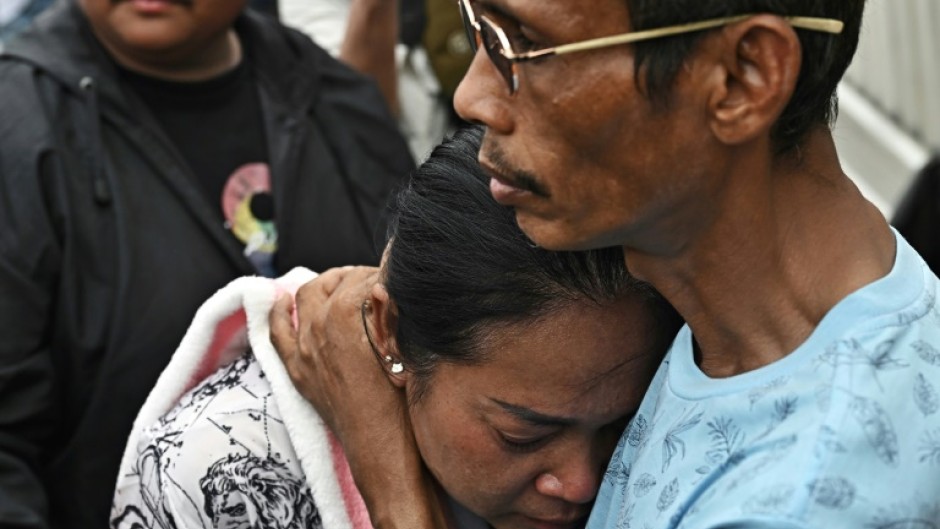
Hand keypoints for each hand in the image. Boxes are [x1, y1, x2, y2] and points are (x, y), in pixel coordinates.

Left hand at [269, 266, 448, 528]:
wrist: (384, 448)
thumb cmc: (402, 400)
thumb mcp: (403, 345)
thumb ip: (390, 309)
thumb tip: (383, 283)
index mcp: (344, 315)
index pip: (361, 277)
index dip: (381, 274)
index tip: (394, 278)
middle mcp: (316, 328)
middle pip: (331, 281)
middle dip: (353, 276)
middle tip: (374, 282)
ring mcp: (303, 349)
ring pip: (304, 297)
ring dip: (324, 286)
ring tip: (343, 287)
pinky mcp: (298, 370)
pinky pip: (278, 331)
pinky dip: (281, 312)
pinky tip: (286, 302)